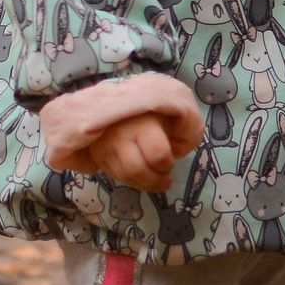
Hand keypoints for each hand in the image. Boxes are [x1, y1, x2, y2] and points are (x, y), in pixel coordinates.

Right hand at [84, 108, 199, 190]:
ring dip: (143, 184)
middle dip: (155, 181)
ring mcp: (105, 145)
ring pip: (124, 176)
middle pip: (137, 170)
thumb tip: (181, 151)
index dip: (167, 164)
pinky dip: (130, 180)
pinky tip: (140, 174)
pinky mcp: (97, 153)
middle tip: (166, 179)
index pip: (157, 154)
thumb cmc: (155, 109)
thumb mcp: (177, 114)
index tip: (171, 162)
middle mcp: (120, 135)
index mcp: (143, 122)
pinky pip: (114, 174)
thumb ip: (187, 130)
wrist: (123, 101)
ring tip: (155, 179)